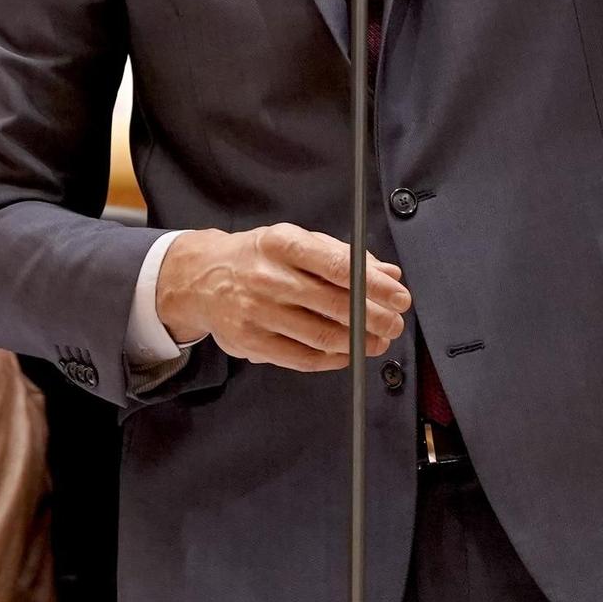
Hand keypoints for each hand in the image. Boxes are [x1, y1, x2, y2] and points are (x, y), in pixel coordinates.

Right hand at [155, 222, 411, 371]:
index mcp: (281, 243)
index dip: (374, 285)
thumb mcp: (297, 242)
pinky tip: (348, 353)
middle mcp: (266, 276)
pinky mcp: (249, 342)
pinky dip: (332, 358)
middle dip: (373, 318)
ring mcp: (255, 312)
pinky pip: (301, 357)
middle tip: (394, 324)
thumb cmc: (260, 257)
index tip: (399, 297)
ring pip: (320, 335)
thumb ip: (344, 257)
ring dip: (358, 342)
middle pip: (333, 304)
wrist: (203, 278)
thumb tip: (390, 276)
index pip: (337, 265)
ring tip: (378, 341)